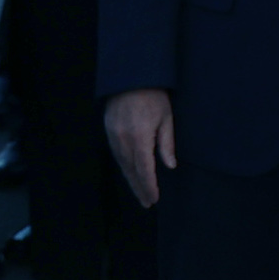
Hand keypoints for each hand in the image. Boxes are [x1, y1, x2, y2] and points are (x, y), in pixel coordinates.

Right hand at [103, 89, 175, 207]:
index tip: (154, 198)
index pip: (144, 168)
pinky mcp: (108, 130)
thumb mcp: (166, 118)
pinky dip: (123, 166)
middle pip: (131, 170)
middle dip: (139, 188)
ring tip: (139, 193)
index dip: (149, 186)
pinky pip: (116, 154)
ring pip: (122, 164)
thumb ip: (166, 143)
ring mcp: (113, 134)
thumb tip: (170, 166)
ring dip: (130, 179)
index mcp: (139, 136)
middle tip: (147, 203)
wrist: (130, 76)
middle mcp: (123, 138)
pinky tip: (129, 173)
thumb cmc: (153, 96)